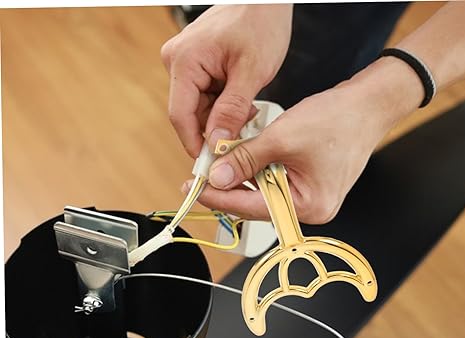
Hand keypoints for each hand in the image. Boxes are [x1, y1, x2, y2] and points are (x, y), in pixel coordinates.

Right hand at [161, 4, 292, 157]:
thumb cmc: (260, 20)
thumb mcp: (251, 72)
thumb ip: (232, 111)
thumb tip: (216, 143)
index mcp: (185, 61)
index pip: (180, 115)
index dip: (194, 144)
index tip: (210, 165)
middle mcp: (178, 61)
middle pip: (190, 114)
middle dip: (214, 131)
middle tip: (240, 142)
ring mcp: (187, 63)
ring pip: (200, 108)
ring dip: (223, 119)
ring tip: (248, 114)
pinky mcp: (198, 65)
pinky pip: (207, 96)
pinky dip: (225, 107)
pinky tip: (243, 105)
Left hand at [184, 58, 422, 223]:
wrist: (369, 105)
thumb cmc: (337, 120)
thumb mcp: (282, 138)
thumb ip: (246, 160)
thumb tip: (217, 177)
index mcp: (308, 206)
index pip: (252, 207)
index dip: (220, 198)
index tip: (194, 188)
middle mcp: (310, 210)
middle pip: (257, 204)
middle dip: (229, 188)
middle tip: (202, 174)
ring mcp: (310, 199)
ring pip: (264, 193)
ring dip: (242, 177)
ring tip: (220, 162)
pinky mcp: (309, 185)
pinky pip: (276, 184)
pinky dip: (257, 172)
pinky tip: (242, 159)